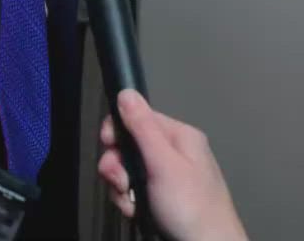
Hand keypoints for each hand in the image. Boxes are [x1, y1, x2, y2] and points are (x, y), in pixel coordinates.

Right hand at [100, 90, 247, 240]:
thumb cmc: (194, 209)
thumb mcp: (164, 164)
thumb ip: (143, 128)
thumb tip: (127, 92)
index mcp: (180, 137)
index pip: (138, 117)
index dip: (118, 131)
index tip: (108, 146)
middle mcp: (174, 154)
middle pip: (129, 146)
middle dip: (118, 166)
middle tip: (121, 183)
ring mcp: (167, 177)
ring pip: (128, 170)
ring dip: (121, 188)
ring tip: (132, 202)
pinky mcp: (161, 197)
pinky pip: (134, 190)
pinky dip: (129, 200)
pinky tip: (137, 210)